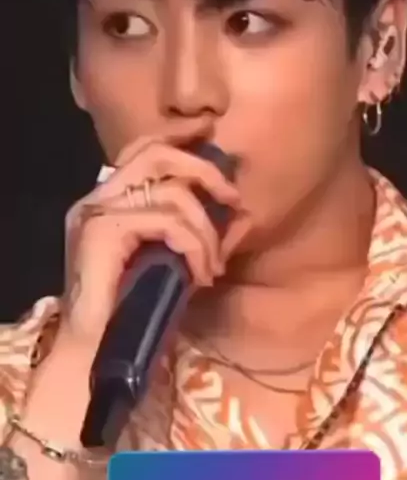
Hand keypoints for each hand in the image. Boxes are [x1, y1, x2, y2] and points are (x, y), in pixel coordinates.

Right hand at [59, 137, 239, 346]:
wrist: (98, 349)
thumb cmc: (134, 308)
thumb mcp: (170, 258)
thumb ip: (193, 230)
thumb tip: (237, 211)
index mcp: (108, 199)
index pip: (142, 148)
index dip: (178, 134)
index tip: (210, 131)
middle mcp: (97, 197)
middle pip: (156, 154)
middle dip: (204, 169)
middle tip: (233, 197)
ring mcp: (96, 211)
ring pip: (172, 193)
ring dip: (206, 231)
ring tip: (213, 265)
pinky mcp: (104, 230)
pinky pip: (168, 222)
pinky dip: (195, 247)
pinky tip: (201, 275)